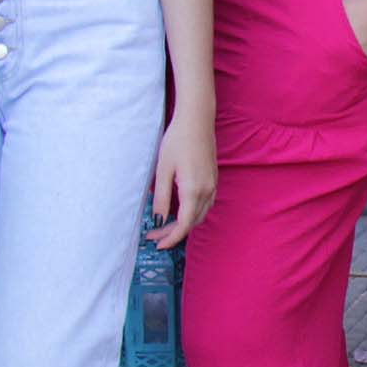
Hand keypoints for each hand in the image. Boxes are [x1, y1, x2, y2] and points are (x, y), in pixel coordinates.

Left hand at [148, 106, 216, 248]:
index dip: (171, 238)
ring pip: (200, 214)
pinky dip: (191, 213)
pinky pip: (204, 204)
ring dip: (183, 223)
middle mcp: (207, 190)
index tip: (157, 245)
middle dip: (174, 232)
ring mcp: (212, 185)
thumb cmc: (177, 141)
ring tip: (163, 225)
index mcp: (193, 190)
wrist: (196, 121)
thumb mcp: (163, 170)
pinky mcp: (213, 179)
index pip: (184, 225)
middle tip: (154, 235)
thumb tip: (159, 221)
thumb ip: (162, 199)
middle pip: (193, 222)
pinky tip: (178, 210)